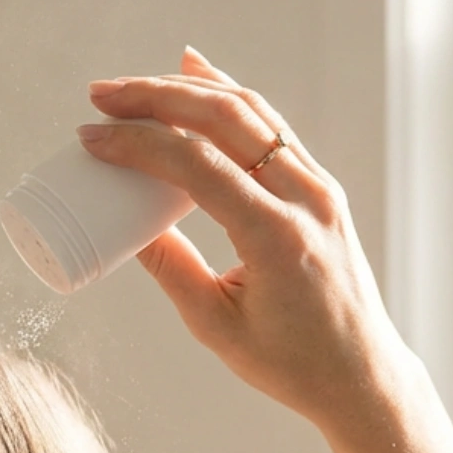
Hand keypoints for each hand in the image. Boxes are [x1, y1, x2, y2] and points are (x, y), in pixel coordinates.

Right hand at [80, 47, 406, 437]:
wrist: (361, 375)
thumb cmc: (290, 363)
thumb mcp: (214, 323)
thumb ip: (169, 267)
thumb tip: (121, 223)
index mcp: (277, 238)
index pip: (198, 165)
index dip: (139, 142)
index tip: (91, 137)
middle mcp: (306, 200)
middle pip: (225, 119)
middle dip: (156, 97)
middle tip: (102, 96)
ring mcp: (319, 187)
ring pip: (252, 111)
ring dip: (190, 88)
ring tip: (135, 85)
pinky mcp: (321, 187)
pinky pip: (272, 127)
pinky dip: (230, 98)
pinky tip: (198, 77)